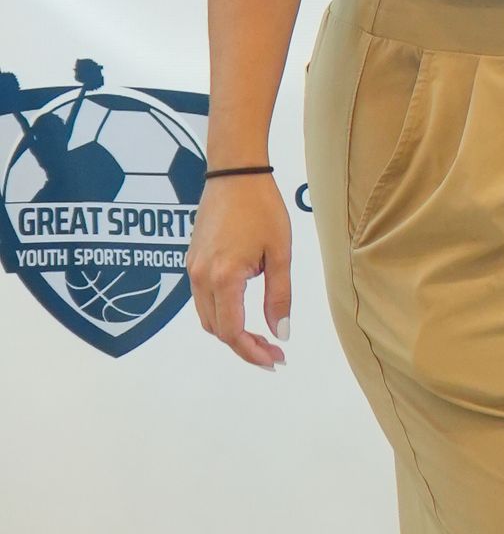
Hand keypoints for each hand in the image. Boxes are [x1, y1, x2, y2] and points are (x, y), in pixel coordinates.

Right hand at [188, 174, 293, 368]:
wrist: (234, 173)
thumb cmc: (260, 207)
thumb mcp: (280, 252)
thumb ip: (279, 296)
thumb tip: (280, 332)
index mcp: (223, 277)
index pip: (232, 332)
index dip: (252, 352)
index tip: (275, 360)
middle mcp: (200, 277)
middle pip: (216, 330)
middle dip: (244, 346)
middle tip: (273, 352)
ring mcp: (192, 269)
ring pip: (208, 317)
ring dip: (231, 332)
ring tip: (262, 336)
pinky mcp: (192, 261)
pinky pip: (202, 299)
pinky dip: (222, 313)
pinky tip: (244, 311)